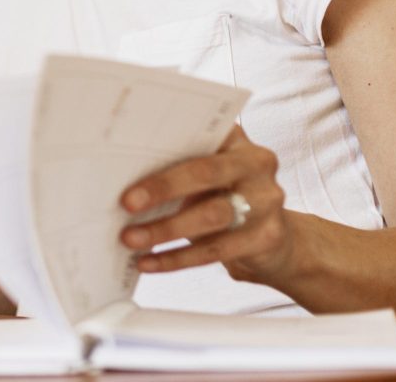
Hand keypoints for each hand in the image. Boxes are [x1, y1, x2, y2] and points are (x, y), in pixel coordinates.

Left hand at [117, 125, 293, 283]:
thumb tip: (120, 174)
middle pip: (206, 173)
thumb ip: (178, 165)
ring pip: (211, 216)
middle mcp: (257, 165)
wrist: (275, 238)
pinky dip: (176, 258)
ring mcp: (267, 202)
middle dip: (162, 188)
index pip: (200, 134)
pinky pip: (215, 251)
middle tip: (126, 203)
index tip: (127, 155)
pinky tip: (149, 261)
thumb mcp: (208, 174)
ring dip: (165, 229)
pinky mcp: (266, 238)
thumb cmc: (224, 196)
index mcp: (237, 140)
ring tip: (131, 238)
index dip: (164, 143)